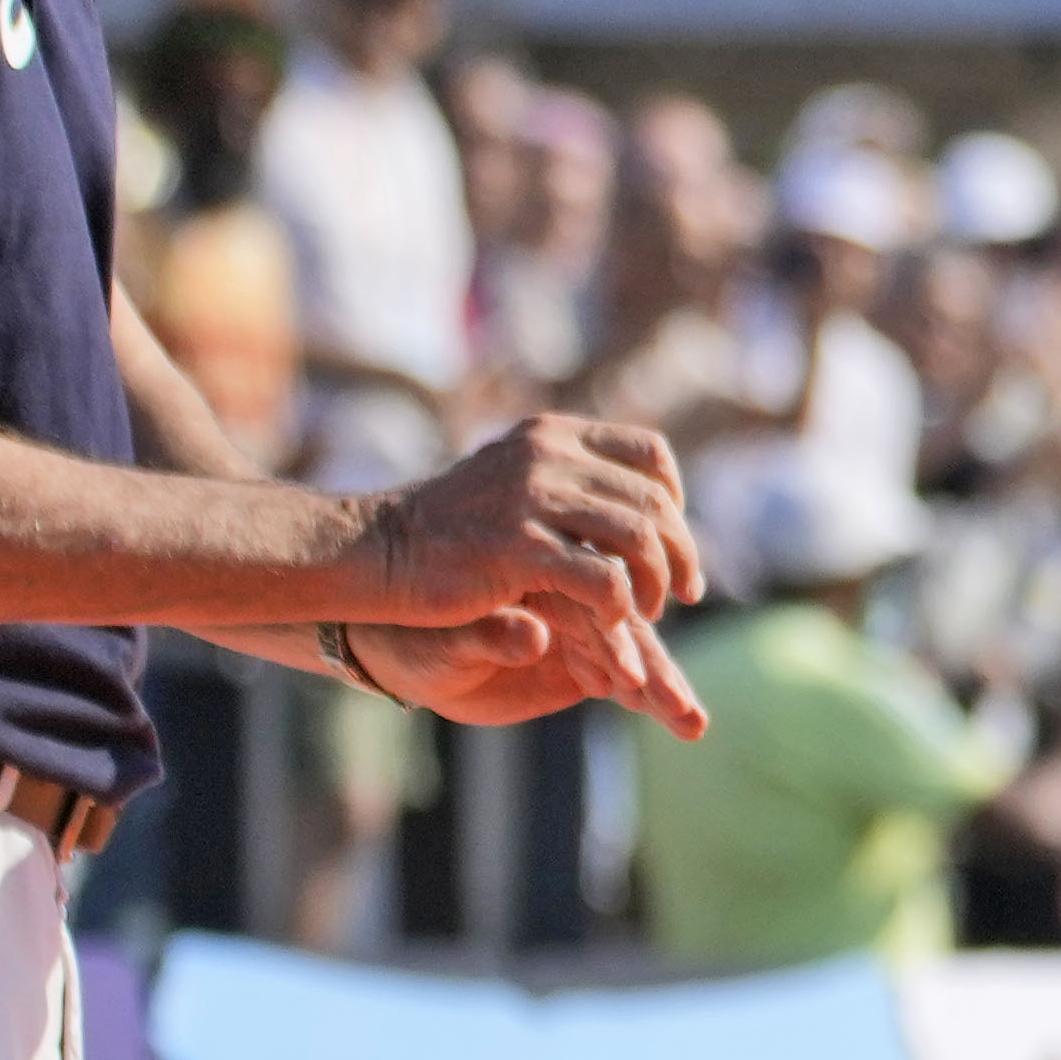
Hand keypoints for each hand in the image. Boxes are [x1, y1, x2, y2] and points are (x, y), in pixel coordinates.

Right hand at [358, 409, 702, 644]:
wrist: (377, 549)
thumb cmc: (450, 527)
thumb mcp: (515, 480)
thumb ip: (570, 479)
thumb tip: (641, 494)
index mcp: (552, 436)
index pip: (650, 455)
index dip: (673, 500)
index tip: (671, 540)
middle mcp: (548, 457)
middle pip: (653, 502)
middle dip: (680, 553)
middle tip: (684, 592)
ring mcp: (531, 499)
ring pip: (639, 538)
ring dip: (657, 582)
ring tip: (651, 613)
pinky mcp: (517, 549)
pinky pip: (604, 578)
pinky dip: (620, 606)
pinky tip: (612, 624)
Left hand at [383, 599, 702, 740]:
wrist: (400, 648)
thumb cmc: (412, 634)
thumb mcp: (442, 637)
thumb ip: (488, 634)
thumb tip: (530, 637)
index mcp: (540, 572)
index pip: (591, 601)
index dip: (614, 641)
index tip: (630, 677)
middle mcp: (569, 597)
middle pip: (627, 629)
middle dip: (657, 670)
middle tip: (683, 708)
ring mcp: (579, 630)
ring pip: (635, 655)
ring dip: (665, 687)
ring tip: (693, 724)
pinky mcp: (580, 662)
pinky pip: (627, 678)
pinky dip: (653, 697)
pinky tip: (684, 721)